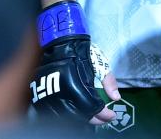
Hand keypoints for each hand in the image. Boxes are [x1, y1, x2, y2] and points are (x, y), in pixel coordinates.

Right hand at [32, 1, 120, 124]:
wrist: (59, 41)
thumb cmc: (82, 52)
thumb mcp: (99, 62)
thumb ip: (109, 80)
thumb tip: (116, 98)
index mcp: (80, 86)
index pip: (93, 108)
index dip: (103, 115)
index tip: (111, 115)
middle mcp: (66, 93)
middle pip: (81, 116)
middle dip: (94, 118)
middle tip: (103, 117)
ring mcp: (53, 95)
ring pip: (68, 116)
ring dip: (81, 117)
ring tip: (91, 115)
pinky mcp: (44, 94)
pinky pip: (55, 110)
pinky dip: (68, 113)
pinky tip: (76, 112)